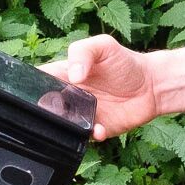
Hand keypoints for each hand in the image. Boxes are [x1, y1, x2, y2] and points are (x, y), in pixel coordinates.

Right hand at [45, 36, 184, 142]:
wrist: (152, 85)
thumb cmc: (126, 63)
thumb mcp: (103, 46)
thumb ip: (83, 52)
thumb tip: (73, 75)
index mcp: (64, 74)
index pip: (38, 81)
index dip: (31, 87)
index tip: (35, 92)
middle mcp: (69, 96)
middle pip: (46, 107)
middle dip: (46, 110)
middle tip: (55, 109)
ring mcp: (81, 114)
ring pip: (63, 126)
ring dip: (66, 127)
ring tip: (76, 122)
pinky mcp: (96, 129)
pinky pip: (85, 137)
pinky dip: (89, 136)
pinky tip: (98, 129)